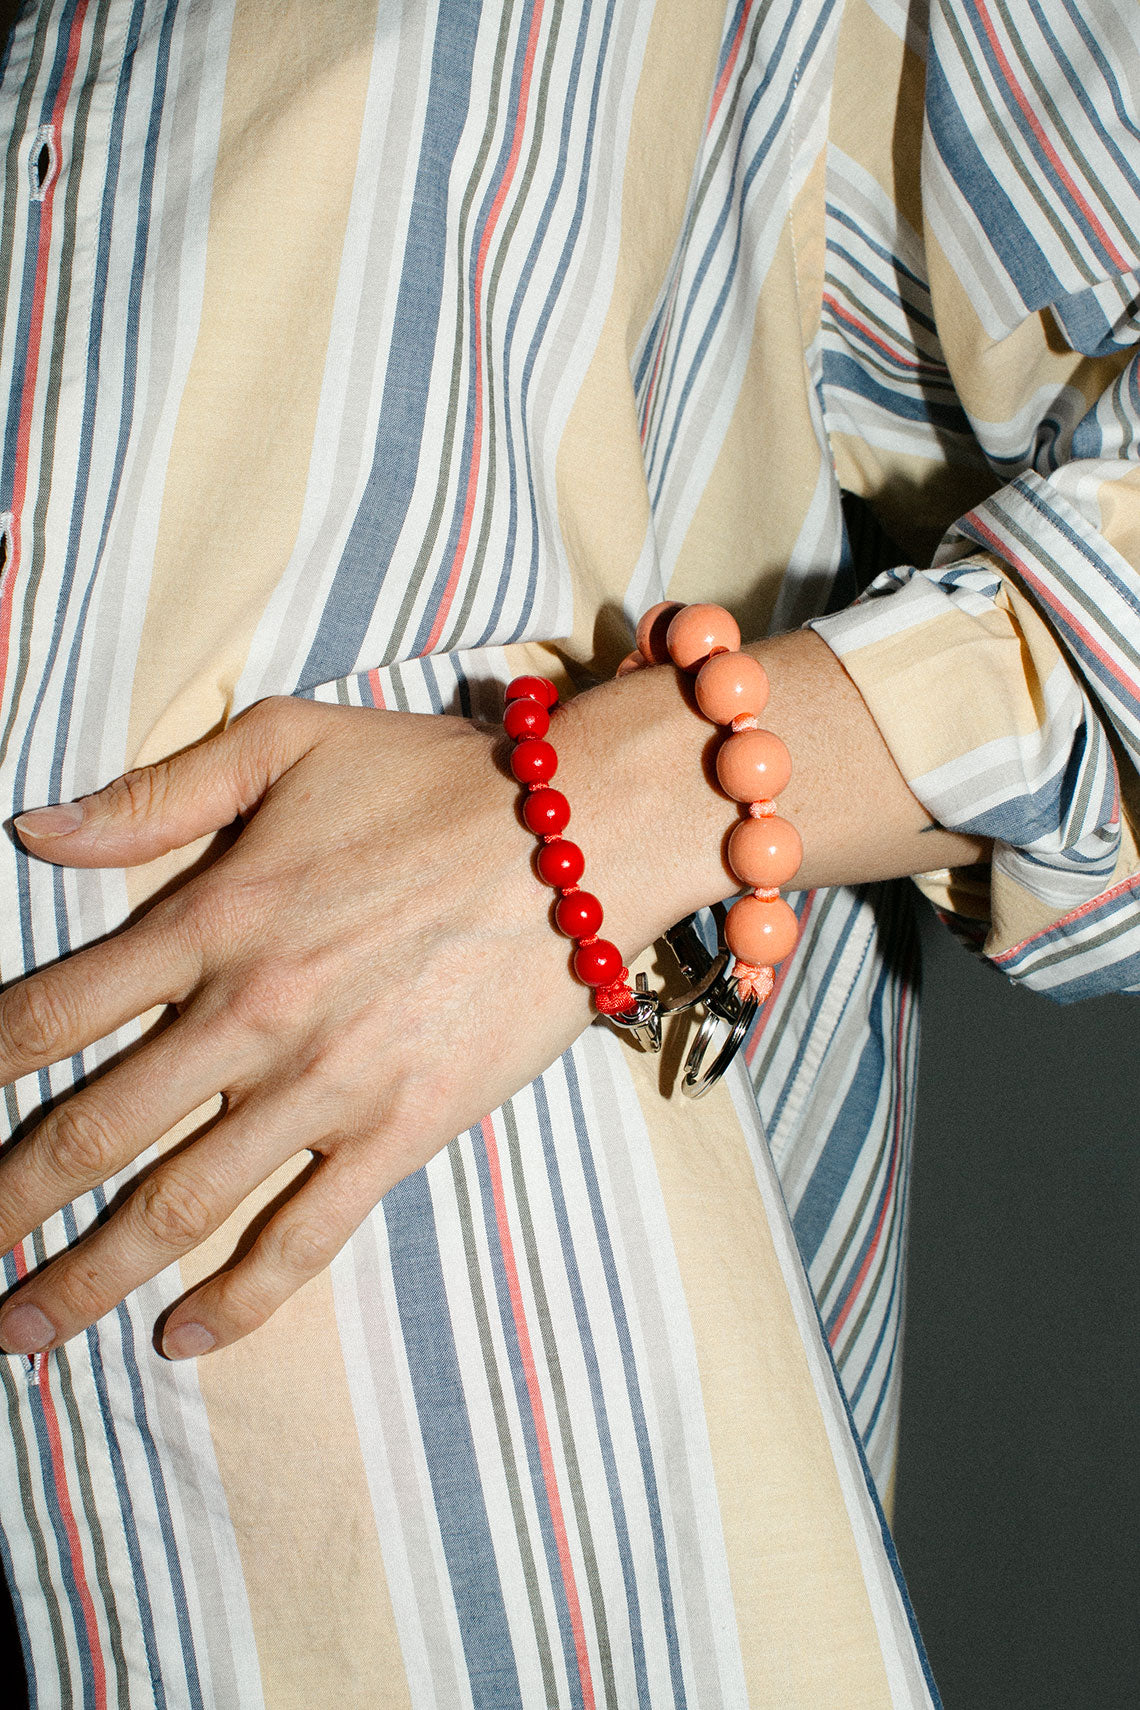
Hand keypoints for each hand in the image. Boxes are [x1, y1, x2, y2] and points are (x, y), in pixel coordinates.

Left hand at [0, 696, 605, 1358]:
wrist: (583, 835)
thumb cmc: (435, 780)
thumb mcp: (288, 744)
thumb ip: (158, 792)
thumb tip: (34, 831)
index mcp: (213, 917)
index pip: (54, 1011)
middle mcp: (251, 1013)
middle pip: (92, 1129)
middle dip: (4, 1202)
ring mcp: (326, 1083)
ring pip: (179, 1204)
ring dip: (86, 1276)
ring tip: (21, 1331)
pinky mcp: (402, 1129)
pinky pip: (304, 1234)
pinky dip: (238, 1298)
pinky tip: (179, 1336)